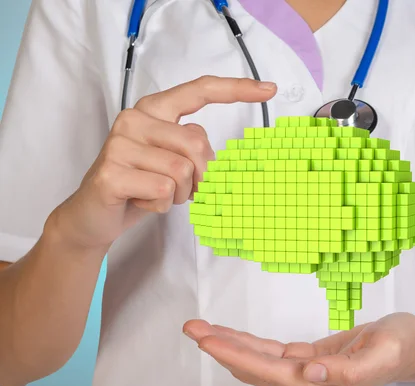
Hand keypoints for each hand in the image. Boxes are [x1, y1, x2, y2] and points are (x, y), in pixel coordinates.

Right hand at [50, 76, 276, 250]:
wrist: (94, 214)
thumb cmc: (140, 185)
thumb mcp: (172, 162)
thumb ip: (193, 149)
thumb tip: (218, 160)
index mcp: (154, 111)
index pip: (198, 91)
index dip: (235, 89)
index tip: (268, 89)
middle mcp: (135, 119)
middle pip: (197, 143)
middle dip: (201, 176)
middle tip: (183, 189)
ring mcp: (120, 144)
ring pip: (182, 171)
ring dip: (178, 194)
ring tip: (156, 193)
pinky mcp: (111, 172)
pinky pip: (162, 190)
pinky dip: (161, 205)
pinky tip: (142, 201)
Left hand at [183, 313, 414, 385]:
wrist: (411, 346)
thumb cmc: (401, 348)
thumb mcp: (383, 354)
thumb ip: (347, 369)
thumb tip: (310, 372)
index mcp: (322, 385)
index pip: (268, 372)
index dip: (236, 355)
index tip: (209, 340)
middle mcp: (308, 383)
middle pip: (255, 368)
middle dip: (222, 347)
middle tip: (193, 329)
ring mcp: (306, 372)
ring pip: (258, 360)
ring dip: (230, 344)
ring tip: (203, 328)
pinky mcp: (307, 360)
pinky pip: (270, 352)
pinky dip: (249, 342)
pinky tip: (233, 335)